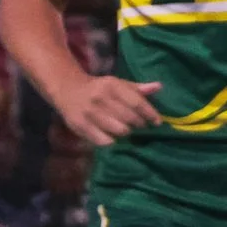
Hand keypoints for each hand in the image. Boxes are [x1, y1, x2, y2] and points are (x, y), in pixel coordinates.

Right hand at [52, 75, 166, 145]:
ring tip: (127, 131)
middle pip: (129, 118)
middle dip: (139, 125)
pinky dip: (112, 141)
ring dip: (127, 133)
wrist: (67, 90)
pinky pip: (104, 141)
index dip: (150, 114)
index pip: (137, 102)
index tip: (157, 122)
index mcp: (112, 85)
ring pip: (119, 131)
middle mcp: (101, 98)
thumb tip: (159, 87)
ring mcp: (90, 113)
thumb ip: (137, 89)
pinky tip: (113, 138)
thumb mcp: (117, 84)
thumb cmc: (98, 89)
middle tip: (140, 126)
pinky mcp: (80, 126)